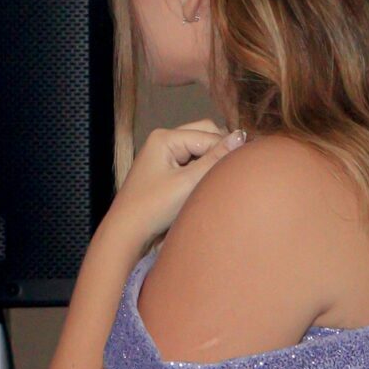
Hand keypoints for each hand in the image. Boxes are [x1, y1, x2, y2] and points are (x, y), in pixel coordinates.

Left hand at [106, 120, 247, 244]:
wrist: (126, 233)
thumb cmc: (155, 207)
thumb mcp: (188, 182)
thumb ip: (215, 158)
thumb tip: (242, 135)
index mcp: (165, 137)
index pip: (209, 135)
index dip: (226, 151)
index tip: (240, 169)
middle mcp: (164, 140)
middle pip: (205, 135)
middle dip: (219, 151)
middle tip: (229, 173)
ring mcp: (163, 155)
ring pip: (200, 149)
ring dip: (211, 161)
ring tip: (219, 178)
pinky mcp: (165, 171)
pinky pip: (192, 161)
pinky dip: (202, 169)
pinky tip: (207, 183)